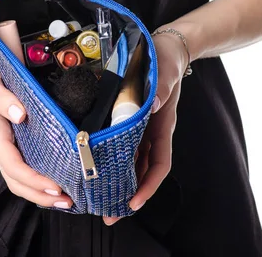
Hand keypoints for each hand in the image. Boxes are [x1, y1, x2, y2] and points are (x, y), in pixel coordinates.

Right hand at [0, 43, 73, 209]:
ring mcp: (4, 143)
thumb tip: (20, 114)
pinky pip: (23, 166)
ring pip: (19, 178)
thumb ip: (2, 97)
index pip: (13, 166)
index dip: (34, 180)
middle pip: (16, 181)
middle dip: (40, 195)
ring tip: (65, 197)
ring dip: (40, 191)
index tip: (55, 187)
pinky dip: (38, 178)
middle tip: (68, 201)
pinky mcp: (11, 140)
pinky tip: (55, 178)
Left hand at [103, 31, 187, 225]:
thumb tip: (151, 104)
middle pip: (141, 171)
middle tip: (109, 214)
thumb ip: (160, 87)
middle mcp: (150, 131)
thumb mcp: (164, 71)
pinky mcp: (127, 119)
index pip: (158, 165)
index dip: (148, 186)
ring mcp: (139, 127)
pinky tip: (96, 169)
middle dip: (128, 194)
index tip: (133, 203)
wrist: (164, 47)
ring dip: (117, 181)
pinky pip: (120, 145)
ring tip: (98, 200)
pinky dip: (110, 159)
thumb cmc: (165, 59)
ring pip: (129, 162)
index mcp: (161, 126)